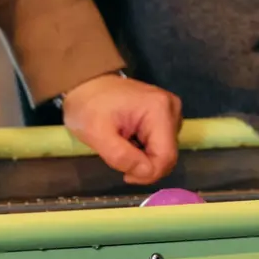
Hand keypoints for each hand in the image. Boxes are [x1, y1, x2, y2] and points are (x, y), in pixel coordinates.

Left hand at [60, 72, 184, 185]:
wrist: (85, 84)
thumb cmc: (88, 106)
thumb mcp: (96, 134)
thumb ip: (120, 156)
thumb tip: (145, 172)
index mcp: (159, 110)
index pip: (166, 158)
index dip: (146, 174)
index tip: (124, 173)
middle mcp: (172, 109)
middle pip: (167, 156)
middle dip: (143, 165)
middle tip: (118, 156)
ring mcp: (171, 111)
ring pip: (164, 152)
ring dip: (143, 158)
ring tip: (122, 144)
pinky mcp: (165, 115)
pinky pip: (160, 144)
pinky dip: (144, 150)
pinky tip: (129, 140)